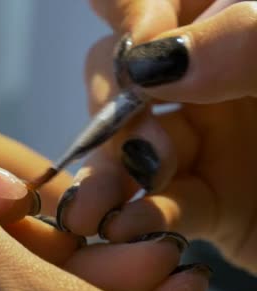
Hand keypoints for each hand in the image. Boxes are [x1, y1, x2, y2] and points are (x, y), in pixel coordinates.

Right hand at [58, 1, 256, 272]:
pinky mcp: (212, 202)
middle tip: (134, 137)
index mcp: (228, 24)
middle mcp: (205, 82)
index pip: (144, 4)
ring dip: (107, 178)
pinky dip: (141, 220)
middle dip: (112, 114)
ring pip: (128, 151)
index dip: (127, 21)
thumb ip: (237, 38)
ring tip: (95, 207)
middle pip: (117, 83)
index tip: (139, 57)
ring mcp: (204, 144)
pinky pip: (160, 208)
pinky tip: (132, 227)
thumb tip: (151, 59)